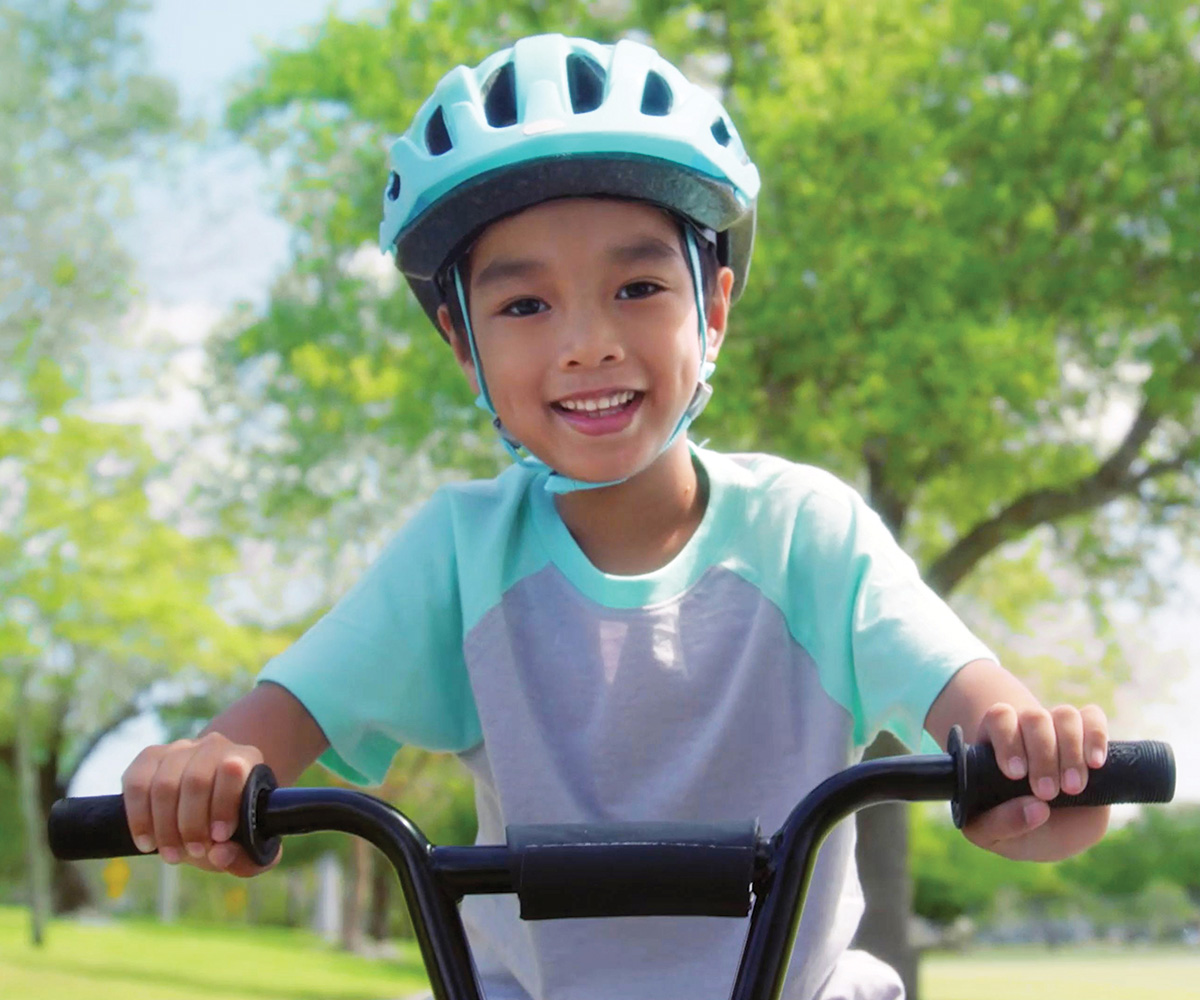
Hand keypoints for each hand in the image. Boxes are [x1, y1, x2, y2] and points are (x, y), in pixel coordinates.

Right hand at [122, 732, 278, 876]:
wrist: (207, 805)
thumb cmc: (232, 826)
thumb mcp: (249, 846)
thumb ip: (246, 858)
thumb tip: (220, 854)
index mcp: (246, 759)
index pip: (233, 769)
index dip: (223, 805)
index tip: (219, 838)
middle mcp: (213, 746)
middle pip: (195, 780)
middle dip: (192, 825)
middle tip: (195, 852)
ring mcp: (179, 748)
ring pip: (164, 784)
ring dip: (165, 827)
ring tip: (173, 854)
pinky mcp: (149, 757)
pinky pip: (135, 783)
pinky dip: (138, 818)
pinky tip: (147, 842)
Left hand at [963, 702, 1109, 861]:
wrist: (1053, 834)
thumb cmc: (1015, 829)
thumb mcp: (995, 836)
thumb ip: (1001, 825)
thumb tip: (1035, 809)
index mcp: (993, 745)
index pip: (999, 718)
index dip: (1008, 741)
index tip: (1015, 775)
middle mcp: (1025, 730)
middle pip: (1034, 717)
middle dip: (1043, 757)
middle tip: (1047, 793)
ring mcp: (1057, 731)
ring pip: (1065, 715)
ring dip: (1071, 751)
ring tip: (1073, 788)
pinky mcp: (1088, 737)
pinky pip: (1093, 717)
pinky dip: (1096, 735)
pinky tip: (1095, 764)